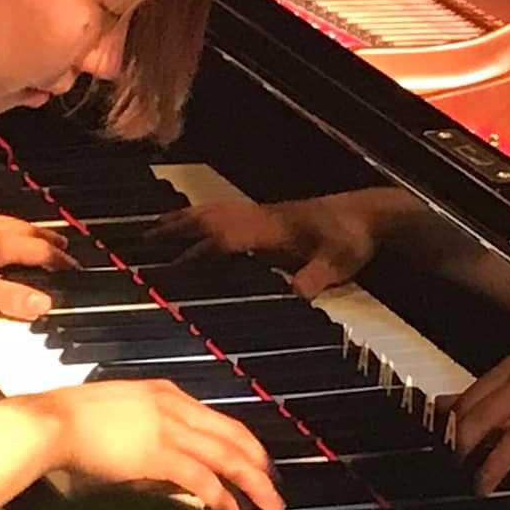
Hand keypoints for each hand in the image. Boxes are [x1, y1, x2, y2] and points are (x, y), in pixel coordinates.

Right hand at [35, 380, 282, 509]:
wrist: (51, 421)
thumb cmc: (70, 421)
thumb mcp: (118, 415)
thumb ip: (145, 432)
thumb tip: (162, 462)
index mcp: (164, 392)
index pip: (216, 418)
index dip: (242, 441)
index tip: (254, 460)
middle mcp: (173, 405)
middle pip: (231, 435)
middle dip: (258, 463)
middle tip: (273, 487)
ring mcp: (168, 428)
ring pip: (226, 456)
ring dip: (250, 482)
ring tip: (266, 504)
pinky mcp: (158, 453)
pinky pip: (201, 478)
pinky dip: (221, 497)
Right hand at [156, 188, 397, 299]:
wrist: (370, 213)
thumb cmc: (352, 238)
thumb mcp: (336, 263)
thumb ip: (312, 279)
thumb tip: (288, 296)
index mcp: (270, 229)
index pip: (222, 241)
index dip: (194, 254)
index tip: (166, 270)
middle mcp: (259, 217)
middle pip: (207, 219)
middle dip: (172, 231)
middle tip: (139, 242)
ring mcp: (261, 214)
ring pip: (212, 212)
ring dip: (181, 220)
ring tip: (152, 230)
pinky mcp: (267, 215)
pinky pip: (222, 212)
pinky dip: (198, 217)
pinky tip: (191, 225)